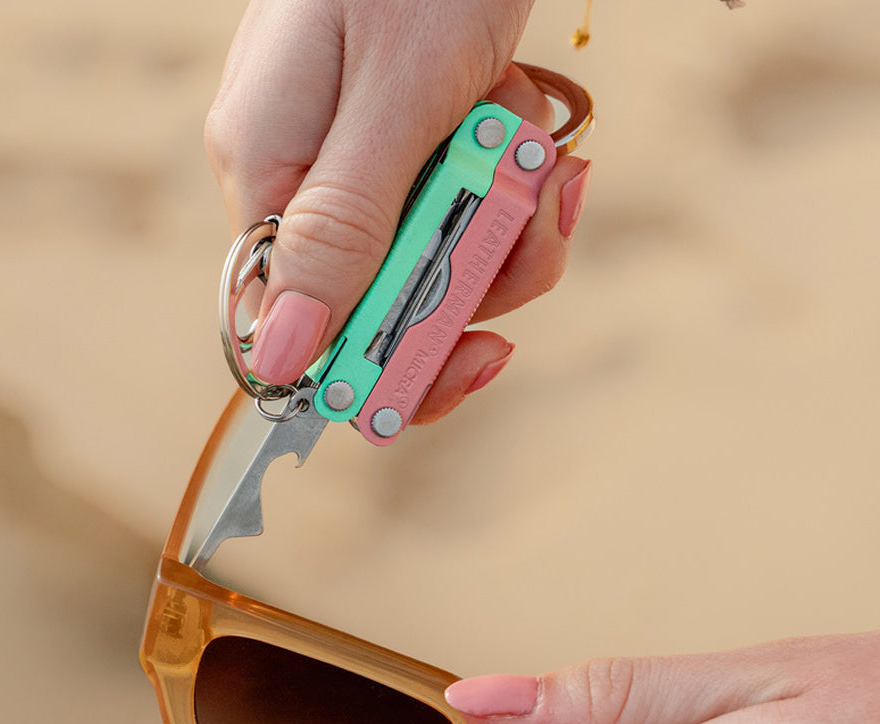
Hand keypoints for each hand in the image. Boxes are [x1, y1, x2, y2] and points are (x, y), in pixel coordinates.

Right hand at [204, 0, 591, 421]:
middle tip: (539, 220)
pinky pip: (464, 216)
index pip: (306, 326)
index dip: (387, 364)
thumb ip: (338, 230)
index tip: (476, 356)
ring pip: (440, 263)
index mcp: (272, 174)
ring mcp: (362, 169)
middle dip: (481, 277)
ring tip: (545, 158)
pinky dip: (515, 193)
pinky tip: (541, 147)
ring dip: (514, 228)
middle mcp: (308, 182)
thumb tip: (285, 356)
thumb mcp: (391, 102)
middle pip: (389, 301)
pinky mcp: (411, 154)